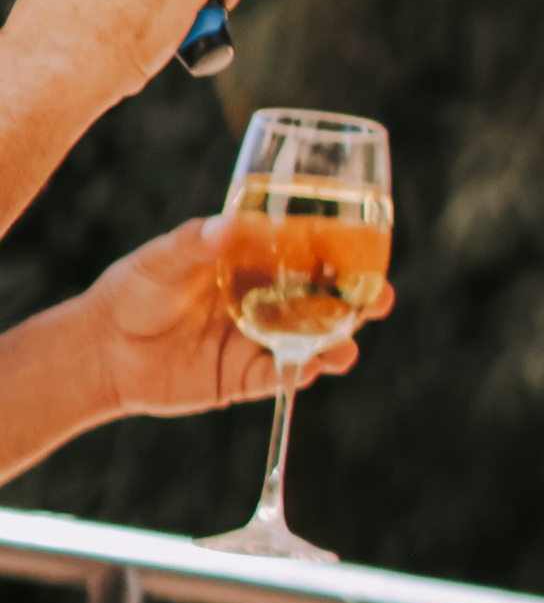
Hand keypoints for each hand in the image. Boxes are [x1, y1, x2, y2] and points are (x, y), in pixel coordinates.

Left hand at [82, 216, 386, 422]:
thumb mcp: (161, 259)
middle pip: (326, 298)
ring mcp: (257, 339)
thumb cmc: (133, 290)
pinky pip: (281, 376)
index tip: (370, 248)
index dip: (345, 251)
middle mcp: (266, 299)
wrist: (101, 351)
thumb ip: (193, 243)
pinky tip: (314, 368)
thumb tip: (228, 225)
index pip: (310, 252)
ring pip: (312, 340)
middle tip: (382, 298)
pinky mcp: (242, 377)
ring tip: (349, 346)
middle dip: (359, 299)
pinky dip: (301, 373)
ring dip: (337, 342)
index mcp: (255, 262)